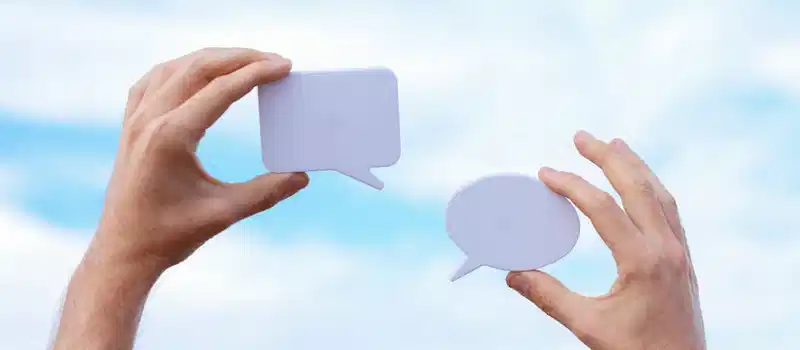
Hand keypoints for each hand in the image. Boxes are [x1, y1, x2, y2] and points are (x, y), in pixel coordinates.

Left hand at [91, 47, 308, 271]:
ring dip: (212, 58)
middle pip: (199, 67)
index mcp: (171, 137)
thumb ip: (266, 193)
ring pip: (176, 67)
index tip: (284, 66)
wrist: (123, 252)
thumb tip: (301, 177)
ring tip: (245, 60)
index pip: (221, 89)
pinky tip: (197, 70)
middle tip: (274, 60)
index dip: (256, 73)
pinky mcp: (130, 125)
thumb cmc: (169, 235)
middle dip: (240, 58)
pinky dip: (181, 67)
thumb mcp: (223, 214)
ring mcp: (135, 120)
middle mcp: (149, 120)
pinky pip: (154, 80)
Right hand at [507, 131, 704, 348]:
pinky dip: (652, 188)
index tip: (545, 173)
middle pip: (638, 188)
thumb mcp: (588, 326)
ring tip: (614, 144)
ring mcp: (680, 253)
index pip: (604, 209)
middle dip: (608, 157)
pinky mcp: (684, 261)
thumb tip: (511, 273)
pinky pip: (670, 211)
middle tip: (581, 136)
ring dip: (635, 166)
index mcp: (643, 262)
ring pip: (660, 195)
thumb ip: (548, 297)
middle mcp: (667, 250)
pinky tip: (640, 183)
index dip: (572, 186)